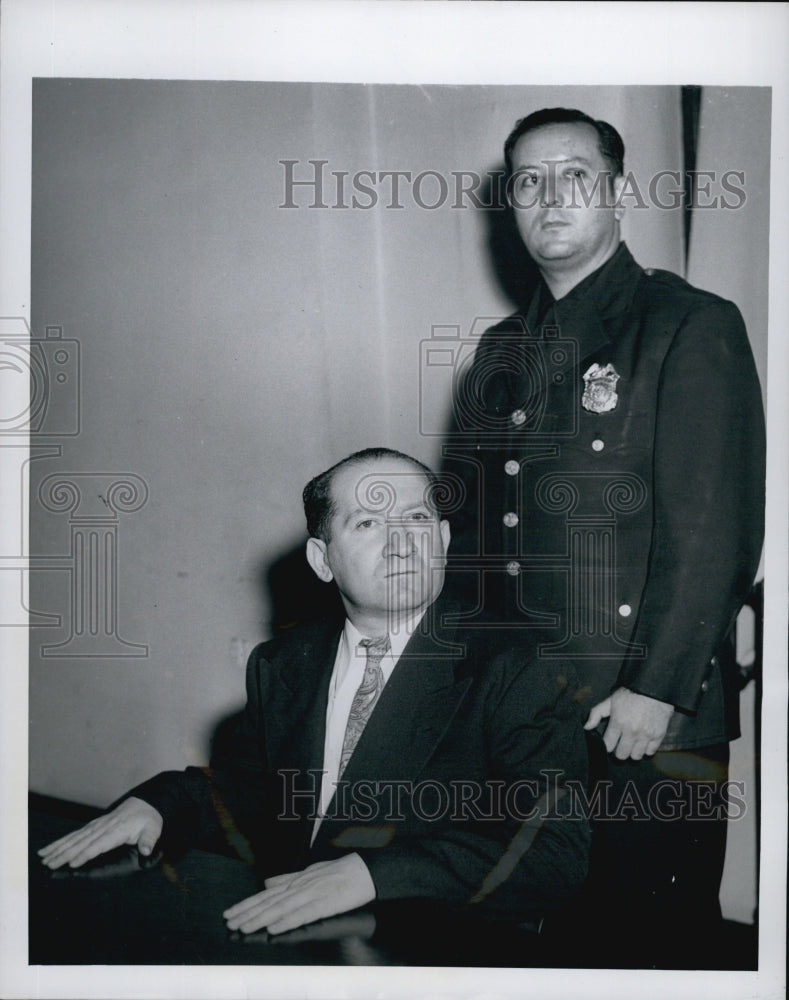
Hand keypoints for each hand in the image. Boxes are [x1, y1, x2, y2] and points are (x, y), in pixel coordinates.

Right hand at [38, 797, 162, 869]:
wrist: (145, 803)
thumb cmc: (148, 819)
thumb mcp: (153, 828)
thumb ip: (149, 840)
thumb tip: (146, 850)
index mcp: (117, 830)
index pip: (99, 844)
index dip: (86, 854)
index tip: (72, 863)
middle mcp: (103, 827)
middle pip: (81, 842)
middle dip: (64, 854)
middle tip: (50, 864)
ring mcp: (96, 826)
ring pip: (74, 838)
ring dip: (58, 848)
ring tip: (43, 858)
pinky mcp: (92, 826)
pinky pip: (74, 834)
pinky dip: (61, 841)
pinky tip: (49, 848)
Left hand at [223, 853, 375, 934]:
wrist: (365, 870)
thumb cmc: (340, 871)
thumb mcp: (311, 871)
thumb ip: (288, 878)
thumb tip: (267, 882)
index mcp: (296, 881)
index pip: (266, 894)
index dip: (247, 904)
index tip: (231, 913)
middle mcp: (300, 887)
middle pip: (269, 901)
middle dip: (247, 913)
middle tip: (230, 923)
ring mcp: (312, 894)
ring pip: (281, 908)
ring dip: (261, 918)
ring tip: (245, 927)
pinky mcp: (325, 904)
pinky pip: (304, 914)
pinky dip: (288, 921)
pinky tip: (275, 928)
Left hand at [584, 687, 673, 759]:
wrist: (653, 687)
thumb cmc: (630, 693)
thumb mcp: (610, 701)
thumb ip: (596, 714)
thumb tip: (586, 727)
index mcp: (618, 722)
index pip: (608, 746)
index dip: (607, 745)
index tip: (609, 742)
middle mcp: (632, 731)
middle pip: (621, 755)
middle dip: (619, 751)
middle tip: (620, 744)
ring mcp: (646, 735)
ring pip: (636, 756)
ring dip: (632, 751)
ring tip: (632, 743)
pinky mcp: (659, 735)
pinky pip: (650, 752)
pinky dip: (646, 749)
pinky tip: (643, 741)